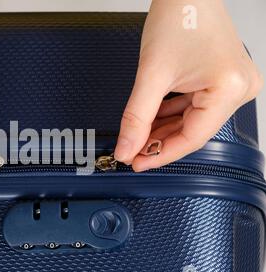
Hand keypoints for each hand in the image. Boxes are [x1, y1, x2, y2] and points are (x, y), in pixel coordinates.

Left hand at [114, 0, 262, 170]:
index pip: (192, 138)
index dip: (161, 154)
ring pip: (191, 121)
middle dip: (159, 143)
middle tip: (132, 152)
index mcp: (230, 88)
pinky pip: (194, 107)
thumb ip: (136, 117)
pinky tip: (152, 123)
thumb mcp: (151, 73)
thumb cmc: (181, 14)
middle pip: (192, 131)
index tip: (137, 162)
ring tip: (137, 139)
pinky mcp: (220, 80)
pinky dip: (171, 115)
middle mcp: (238, 88)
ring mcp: (231, 84)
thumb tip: (127, 147)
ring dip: (162, 131)